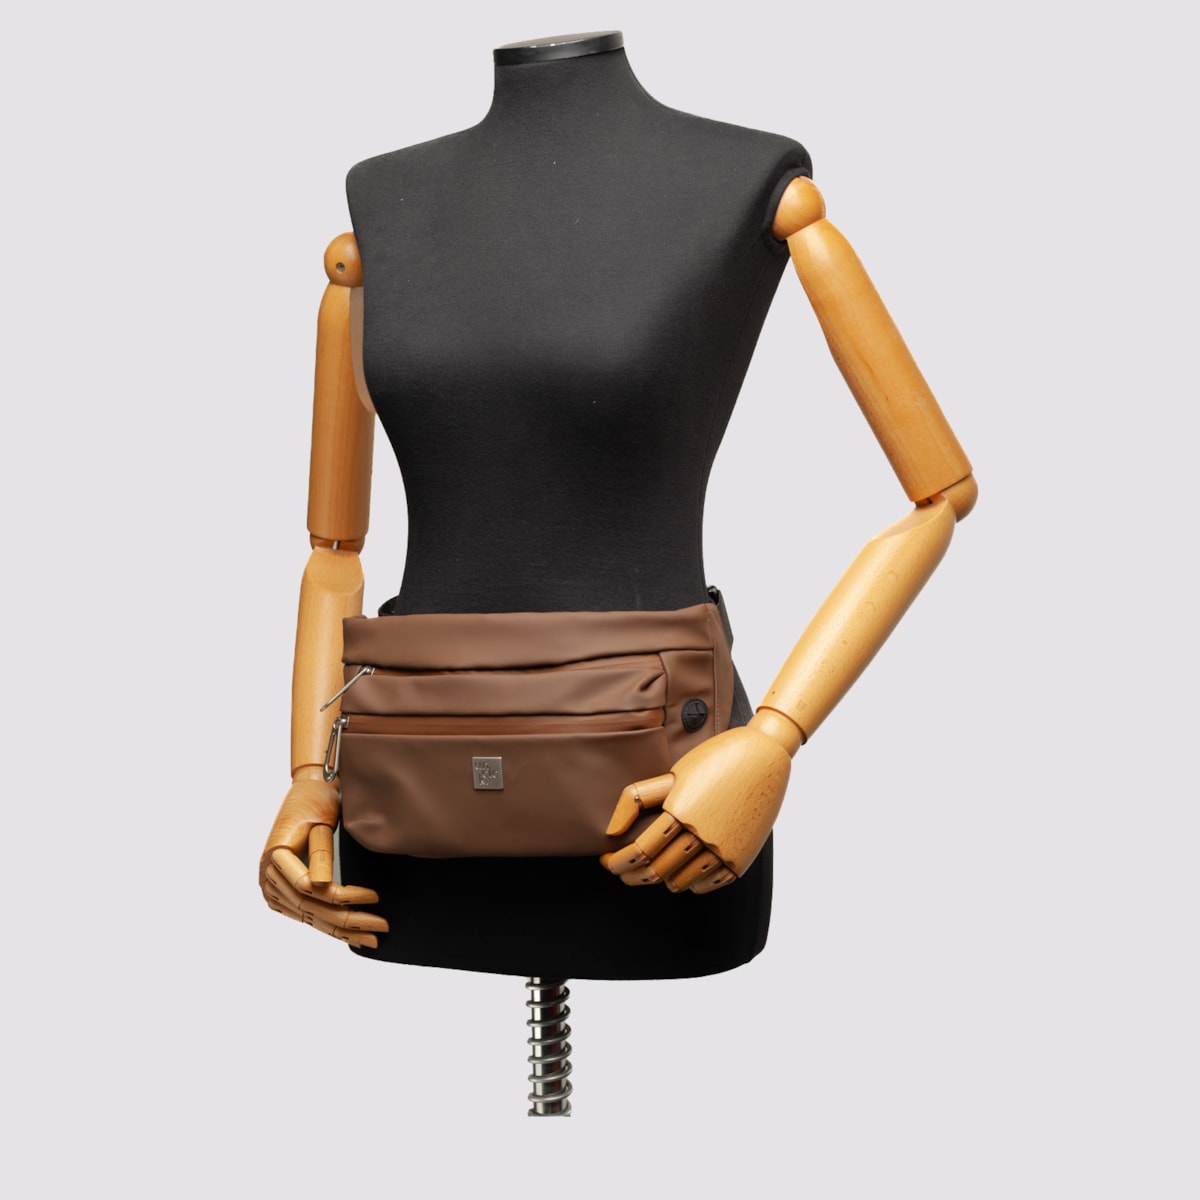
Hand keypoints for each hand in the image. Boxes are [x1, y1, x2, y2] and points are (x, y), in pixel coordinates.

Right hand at [259, 767, 388, 948]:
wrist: (306, 790)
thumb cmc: (316, 800)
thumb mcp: (320, 822)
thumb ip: (319, 853)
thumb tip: (321, 887)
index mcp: (274, 857)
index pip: (310, 888)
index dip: (344, 895)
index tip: (374, 896)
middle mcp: (268, 878)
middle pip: (312, 906)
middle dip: (349, 919)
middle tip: (382, 926)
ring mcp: (273, 889)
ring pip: (311, 916)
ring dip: (342, 930)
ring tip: (372, 940)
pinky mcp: (282, 896)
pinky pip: (308, 914)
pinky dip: (330, 925)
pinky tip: (351, 936)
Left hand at [601, 718, 792, 893]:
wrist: (764, 757)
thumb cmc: (714, 759)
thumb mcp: (672, 774)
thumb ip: (637, 799)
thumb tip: (611, 830)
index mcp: (680, 811)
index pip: (640, 850)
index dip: (618, 861)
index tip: (608, 862)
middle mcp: (702, 834)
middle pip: (657, 870)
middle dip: (633, 874)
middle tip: (622, 871)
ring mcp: (724, 849)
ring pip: (682, 881)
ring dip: (661, 880)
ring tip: (652, 871)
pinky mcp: (742, 857)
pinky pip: (710, 884)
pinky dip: (692, 884)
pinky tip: (682, 874)